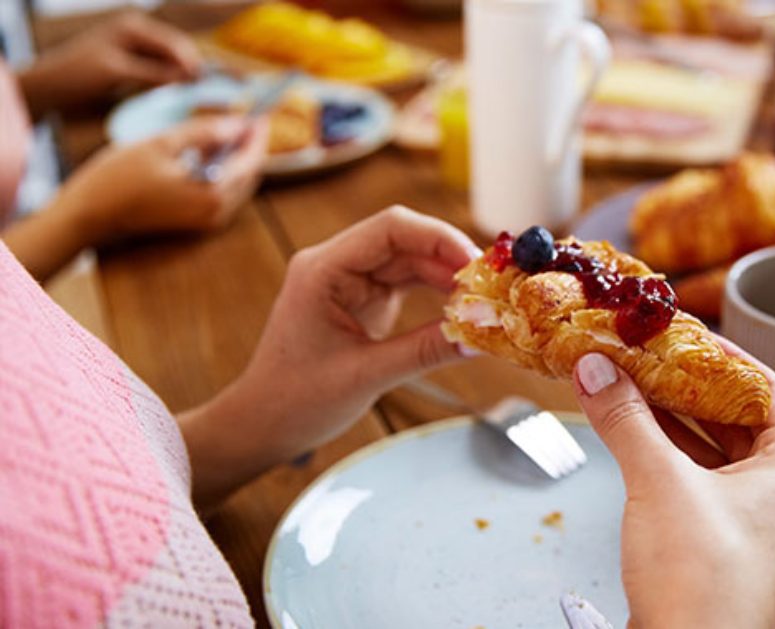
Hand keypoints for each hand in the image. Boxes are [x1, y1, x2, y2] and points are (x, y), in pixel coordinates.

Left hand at [17, 12, 200, 116]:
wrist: (49, 87)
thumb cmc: (78, 76)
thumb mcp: (119, 73)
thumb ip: (154, 74)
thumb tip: (188, 77)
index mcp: (133, 26)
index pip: (174, 43)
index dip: (191, 61)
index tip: (203, 82)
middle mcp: (136, 31)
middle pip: (174, 50)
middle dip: (187, 67)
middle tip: (200, 88)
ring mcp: (133, 46)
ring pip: (168, 60)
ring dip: (178, 74)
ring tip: (188, 91)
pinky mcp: (131, 61)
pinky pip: (157, 68)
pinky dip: (166, 78)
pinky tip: (171, 90)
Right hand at [53, 115, 266, 241]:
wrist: (89, 214)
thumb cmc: (119, 177)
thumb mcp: (162, 144)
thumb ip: (204, 133)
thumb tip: (238, 123)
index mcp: (212, 194)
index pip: (250, 161)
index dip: (257, 135)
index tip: (261, 114)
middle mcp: (216, 213)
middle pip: (249, 175)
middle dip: (250, 146)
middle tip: (249, 118)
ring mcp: (207, 221)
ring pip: (237, 184)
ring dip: (238, 158)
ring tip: (231, 130)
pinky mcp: (195, 222)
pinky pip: (222, 193)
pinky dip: (224, 171)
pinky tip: (212, 151)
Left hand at [180, 207, 481, 507]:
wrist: (262, 424)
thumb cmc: (297, 401)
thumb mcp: (366, 376)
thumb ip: (425, 351)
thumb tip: (481, 336)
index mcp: (322, 269)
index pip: (391, 229)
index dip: (439, 239)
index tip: (477, 265)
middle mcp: (335, 264)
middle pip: (406, 240)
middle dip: (451, 259)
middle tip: (491, 287)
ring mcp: (349, 280)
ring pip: (411, 261)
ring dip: (448, 276)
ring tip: (483, 299)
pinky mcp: (363, 299)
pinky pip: (408, 283)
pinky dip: (437, 293)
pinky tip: (462, 307)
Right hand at [571, 342, 774, 628]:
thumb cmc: (704, 584)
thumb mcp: (660, 482)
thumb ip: (626, 419)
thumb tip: (599, 371)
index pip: (769, 389)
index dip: (727, 357)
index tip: (689, 336)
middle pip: (741, 422)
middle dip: (691, 391)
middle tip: (652, 360)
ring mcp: (759, 530)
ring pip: (719, 459)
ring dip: (677, 427)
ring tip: (635, 395)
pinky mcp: (728, 555)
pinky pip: (704, 491)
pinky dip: (673, 465)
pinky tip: (638, 448)